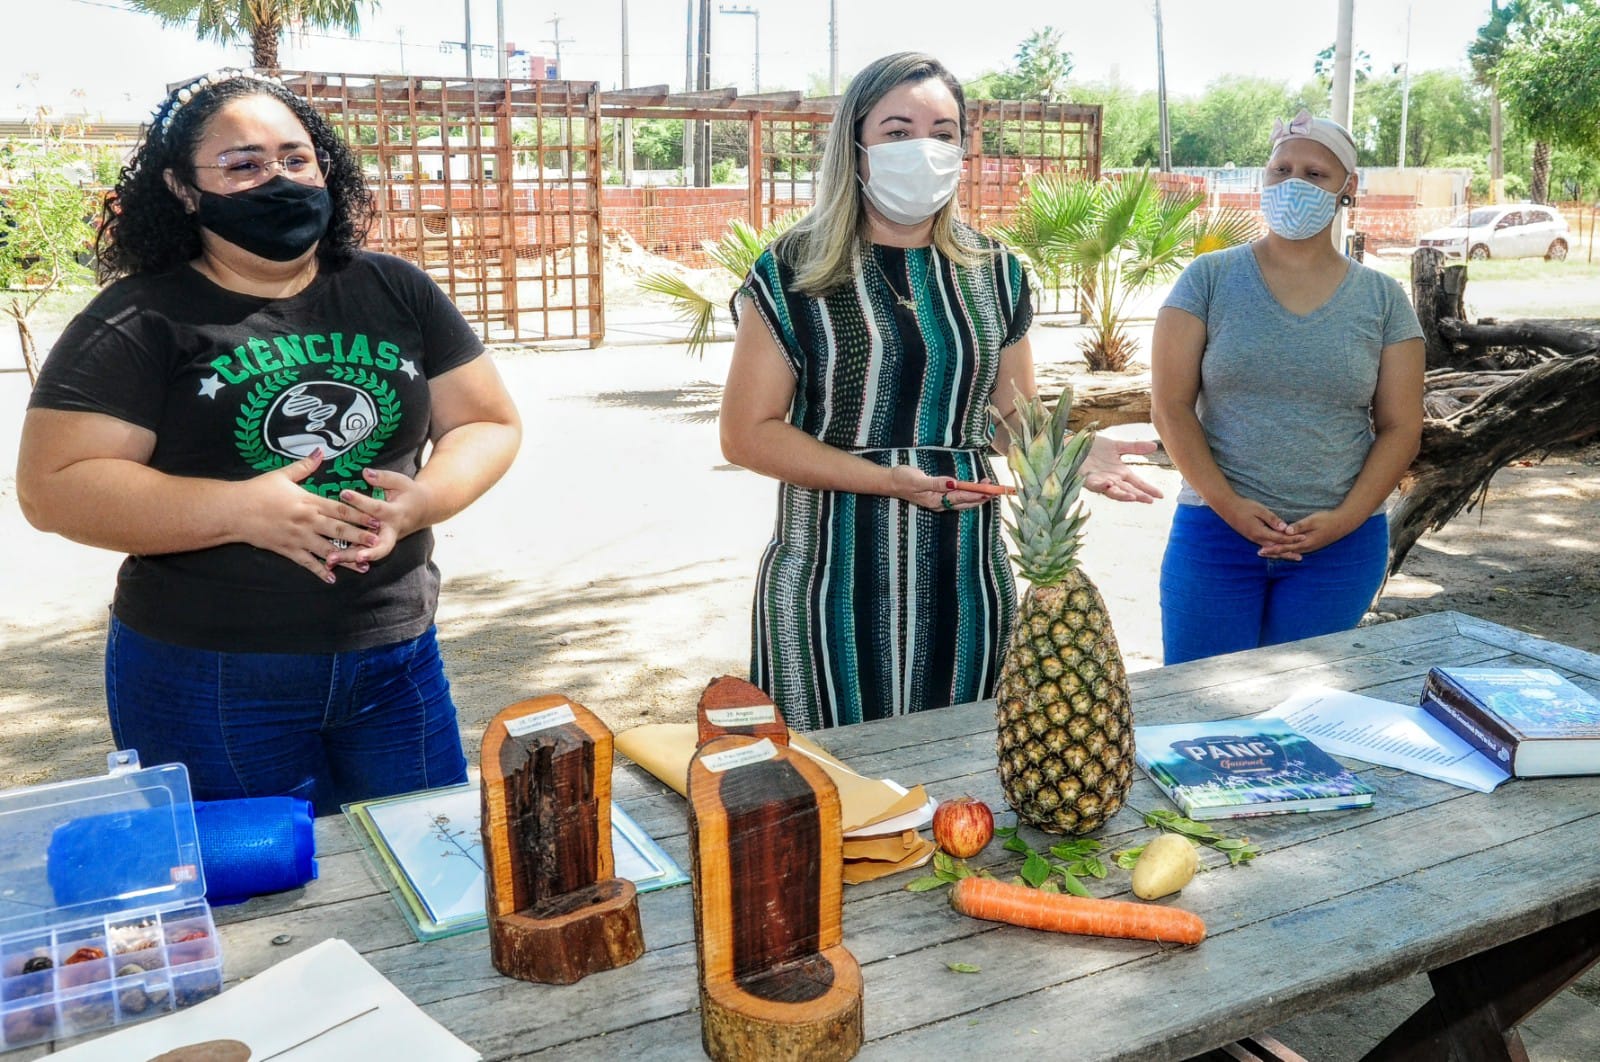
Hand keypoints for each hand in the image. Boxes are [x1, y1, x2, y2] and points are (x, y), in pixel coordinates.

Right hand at [234, 451, 380, 583]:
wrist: (234, 511)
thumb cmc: (257, 491)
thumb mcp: (281, 475)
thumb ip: (304, 466)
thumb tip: (320, 452)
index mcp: (308, 502)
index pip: (340, 508)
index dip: (360, 514)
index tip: (377, 518)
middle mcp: (307, 521)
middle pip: (339, 530)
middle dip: (360, 537)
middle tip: (379, 541)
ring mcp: (298, 538)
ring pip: (327, 550)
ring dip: (347, 558)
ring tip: (365, 565)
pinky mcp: (287, 550)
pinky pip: (306, 563)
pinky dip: (319, 571)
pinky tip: (332, 579)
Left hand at [323, 466, 434, 568]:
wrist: (422, 510)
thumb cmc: (409, 493)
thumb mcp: (400, 481)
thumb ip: (383, 478)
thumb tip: (365, 472)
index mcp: (396, 513)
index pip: (377, 508)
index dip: (361, 501)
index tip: (343, 493)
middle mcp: (391, 530)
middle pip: (381, 545)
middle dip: (368, 552)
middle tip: (356, 556)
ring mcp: (384, 540)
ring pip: (368, 554)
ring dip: (350, 559)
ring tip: (330, 561)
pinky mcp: (377, 545)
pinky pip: (362, 555)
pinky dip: (347, 560)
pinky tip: (328, 561)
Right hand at [887, 465, 992, 511]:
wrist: (890, 482)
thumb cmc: (903, 479)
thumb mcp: (918, 480)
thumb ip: (936, 483)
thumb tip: (953, 483)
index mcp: (936, 500)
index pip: (961, 497)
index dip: (976, 493)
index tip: (989, 490)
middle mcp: (940, 503)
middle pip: (965, 502)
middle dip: (981, 496)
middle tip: (996, 491)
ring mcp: (939, 501)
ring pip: (963, 501)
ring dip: (976, 496)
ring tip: (989, 491)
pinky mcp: (938, 497)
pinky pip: (957, 499)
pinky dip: (968, 495)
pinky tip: (974, 493)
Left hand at [1083, 437, 1163, 502]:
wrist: (1073, 444)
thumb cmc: (1094, 448)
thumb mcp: (1117, 446)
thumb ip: (1134, 448)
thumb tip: (1154, 445)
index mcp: (1120, 472)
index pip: (1137, 483)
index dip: (1148, 489)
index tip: (1160, 496)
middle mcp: (1111, 479)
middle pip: (1127, 489)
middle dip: (1138, 495)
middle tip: (1149, 500)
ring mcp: (1099, 479)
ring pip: (1111, 491)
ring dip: (1121, 494)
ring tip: (1132, 497)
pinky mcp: (1085, 477)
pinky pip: (1094, 484)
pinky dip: (1101, 485)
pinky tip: (1108, 484)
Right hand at [1214, 496, 1309, 558]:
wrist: (1227, 507)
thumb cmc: (1244, 506)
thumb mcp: (1260, 510)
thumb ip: (1272, 520)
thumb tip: (1285, 528)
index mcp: (1260, 532)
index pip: (1280, 538)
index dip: (1293, 538)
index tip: (1304, 537)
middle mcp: (1257, 538)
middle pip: (1276, 548)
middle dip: (1289, 552)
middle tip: (1300, 557)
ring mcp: (1253, 539)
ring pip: (1270, 549)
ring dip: (1281, 554)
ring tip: (1291, 557)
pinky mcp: (1251, 537)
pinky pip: (1265, 546)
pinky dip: (1273, 550)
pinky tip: (1277, 551)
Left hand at [1257, 509, 1358, 560]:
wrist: (1343, 523)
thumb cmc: (1327, 519)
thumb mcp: (1312, 520)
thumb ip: (1299, 526)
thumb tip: (1287, 531)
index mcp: (1305, 542)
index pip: (1284, 547)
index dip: (1272, 548)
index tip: (1261, 550)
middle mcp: (1306, 547)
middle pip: (1286, 552)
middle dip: (1272, 552)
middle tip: (1259, 553)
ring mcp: (1310, 547)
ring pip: (1291, 551)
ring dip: (1279, 552)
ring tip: (1268, 552)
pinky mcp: (1312, 544)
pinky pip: (1296, 549)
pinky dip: (1287, 550)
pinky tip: (1283, 550)